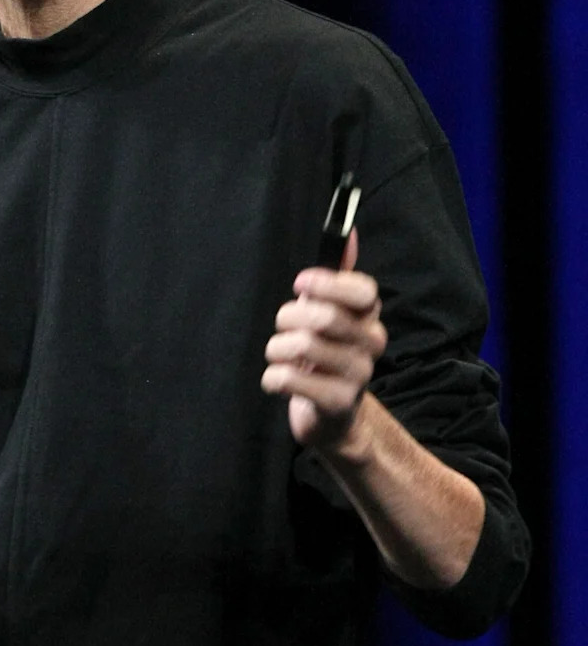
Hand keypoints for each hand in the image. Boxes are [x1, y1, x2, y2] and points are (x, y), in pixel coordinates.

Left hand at [261, 230, 386, 452]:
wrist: (332, 414)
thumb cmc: (325, 352)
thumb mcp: (331, 310)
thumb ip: (338, 273)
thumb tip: (349, 231)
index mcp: (369, 316)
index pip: (364, 291)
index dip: (328, 284)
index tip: (300, 284)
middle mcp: (372, 343)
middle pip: (324, 317)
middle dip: (289, 317)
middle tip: (283, 326)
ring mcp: (359, 375)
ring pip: (303, 346)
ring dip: (275, 349)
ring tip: (278, 354)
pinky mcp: (339, 403)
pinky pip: (292, 380)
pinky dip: (273, 377)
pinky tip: (277, 379)